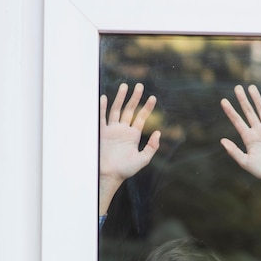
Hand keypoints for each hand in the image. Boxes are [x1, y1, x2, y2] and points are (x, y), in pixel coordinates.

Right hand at [99, 83, 159, 213]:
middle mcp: (122, 130)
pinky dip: (103, 108)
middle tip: (140, 86)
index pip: (141, 118)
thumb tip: (158, 132)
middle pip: (129, 110)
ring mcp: (112, 130)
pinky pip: (102, 118)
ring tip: (125, 86)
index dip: (147, 108)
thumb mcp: (143, 159)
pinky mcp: (102, 133)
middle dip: (135, 98)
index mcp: (132, 135)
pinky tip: (105, 98)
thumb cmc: (126, 169)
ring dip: (120, 98)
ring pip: (116, 110)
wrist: (110, 175)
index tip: (153, 98)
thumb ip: (152, 146)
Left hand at [220, 85, 260, 216]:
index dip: (230, 111)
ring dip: (256, 99)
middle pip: (248, 112)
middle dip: (243, 100)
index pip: (237, 121)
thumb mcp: (245, 162)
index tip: (223, 101)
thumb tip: (221, 140)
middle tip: (237, 88)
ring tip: (251, 87)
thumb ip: (234, 151)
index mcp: (248, 138)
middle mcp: (257, 131)